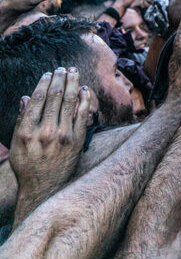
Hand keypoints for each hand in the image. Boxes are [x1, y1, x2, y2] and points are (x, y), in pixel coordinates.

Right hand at [9, 68, 89, 222]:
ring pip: (70, 101)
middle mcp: (45, 132)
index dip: (44, 82)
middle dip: (60, 78)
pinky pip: (83, 114)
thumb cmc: (27, 166)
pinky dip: (84, 99)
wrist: (43, 189)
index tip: (48, 73)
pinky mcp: (77, 141)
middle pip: (55, 96)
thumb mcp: (16, 145)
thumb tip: (26, 97)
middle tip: (62, 68)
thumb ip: (21, 121)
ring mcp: (62, 136)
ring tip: (74, 71)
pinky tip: (85, 89)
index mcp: (27, 131)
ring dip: (73, 82)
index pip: (37, 98)